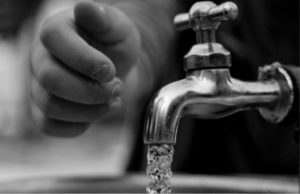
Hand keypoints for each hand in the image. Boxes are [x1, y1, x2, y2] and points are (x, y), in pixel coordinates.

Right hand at [30, 0, 140, 136]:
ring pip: (51, 107)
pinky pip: (49, 126)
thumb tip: (85, 8)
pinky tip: (96, 112)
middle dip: (91, 91)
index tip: (111, 70)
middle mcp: (40, 58)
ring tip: (111, 100)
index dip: (87, 61)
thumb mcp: (117, 28)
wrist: (112, 66)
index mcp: (55, 31)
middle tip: (116, 87)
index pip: (55, 42)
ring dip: (90, 110)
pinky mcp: (43, 110)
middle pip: (52, 80)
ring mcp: (38, 86)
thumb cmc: (113, 44)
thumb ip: (103, 18)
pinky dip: (78, 125)